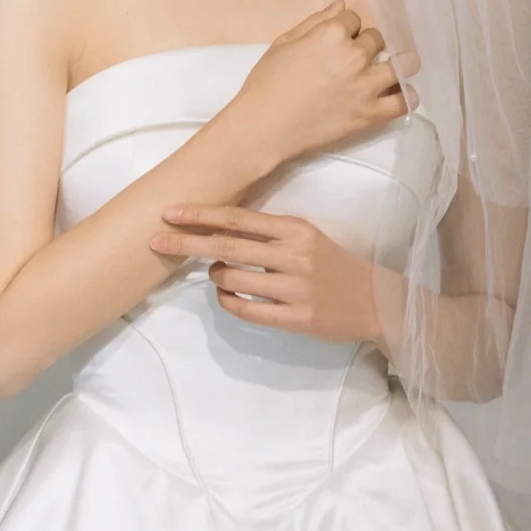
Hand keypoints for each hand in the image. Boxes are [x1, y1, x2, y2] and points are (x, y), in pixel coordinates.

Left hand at [148, 202, 384, 347]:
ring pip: (232, 279)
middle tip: (156, 240)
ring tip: (216, 273)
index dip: (201, 214)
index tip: (170, 212)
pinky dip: (228, 301)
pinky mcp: (295, 318)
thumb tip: (218, 229)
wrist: (374, 300)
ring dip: (214, 275)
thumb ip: (268, 233)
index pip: (238, 218)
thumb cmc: (333, 264)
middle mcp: (294, 255)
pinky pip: (246, 309)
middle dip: (186, 242)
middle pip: (227, 245)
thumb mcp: (305, 237)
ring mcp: (294, 288)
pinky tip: (227, 295)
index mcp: (295, 229)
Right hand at [229, 0, 420, 166]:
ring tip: (397, 67)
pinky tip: (403, 92)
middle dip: (368, 44)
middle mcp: (354, 55)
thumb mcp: (284, 43)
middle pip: (376, 39)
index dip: (346, 28)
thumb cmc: (266, 83)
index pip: (353, 19)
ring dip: (401, 62)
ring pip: (402, 64)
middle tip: (357, 58)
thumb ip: (315, 21)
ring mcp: (365, 85)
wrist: (264, 127)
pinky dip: (407, 95)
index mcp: (331, 34)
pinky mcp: (370, 113)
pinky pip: (403, 102)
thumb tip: (342, 4)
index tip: (340, 39)